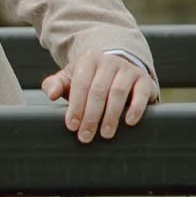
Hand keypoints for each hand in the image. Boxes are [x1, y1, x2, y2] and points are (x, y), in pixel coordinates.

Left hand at [41, 51, 156, 142]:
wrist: (119, 66)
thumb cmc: (90, 78)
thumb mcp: (71, 77)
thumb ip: (55, 84)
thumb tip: (51, 94)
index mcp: (89, 60)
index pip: (81, 85)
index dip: (76, 106)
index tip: (72, 126)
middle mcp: (109, 62)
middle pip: (98, 91)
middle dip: (91, 116)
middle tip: (86, 136)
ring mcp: (128, 70)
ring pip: (118, 92)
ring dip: (111, 115)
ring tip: (105, 134)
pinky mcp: (144, 80)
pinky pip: (141, 93)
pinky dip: (136, 108)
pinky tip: (129, 122)